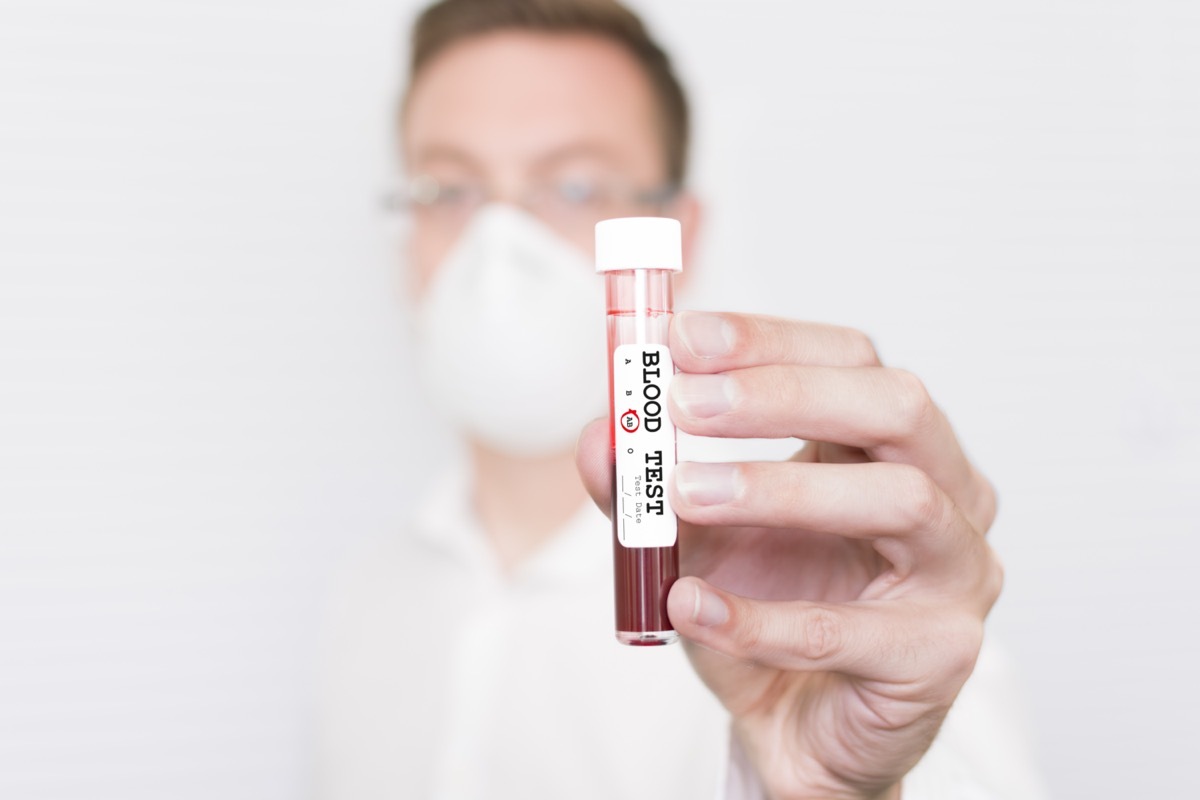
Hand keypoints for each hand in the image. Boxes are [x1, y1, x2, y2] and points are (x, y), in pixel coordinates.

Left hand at [576, 311, 1002, 799]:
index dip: (769, 339)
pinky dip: (758, 615)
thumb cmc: (766, 608)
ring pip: (900, 499)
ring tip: (683, 496)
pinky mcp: (940, 653)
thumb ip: (644, 487)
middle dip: (785, 394)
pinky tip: (688, 604)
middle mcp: (946, 490)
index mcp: (888, 443)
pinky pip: (847, 629)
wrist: (796, 726)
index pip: (851, 358)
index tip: (680, 338)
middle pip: (896, 405)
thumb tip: (599, 437)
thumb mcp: (694, 534)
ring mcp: (956, 570)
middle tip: (686, 403)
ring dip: (779, 489)